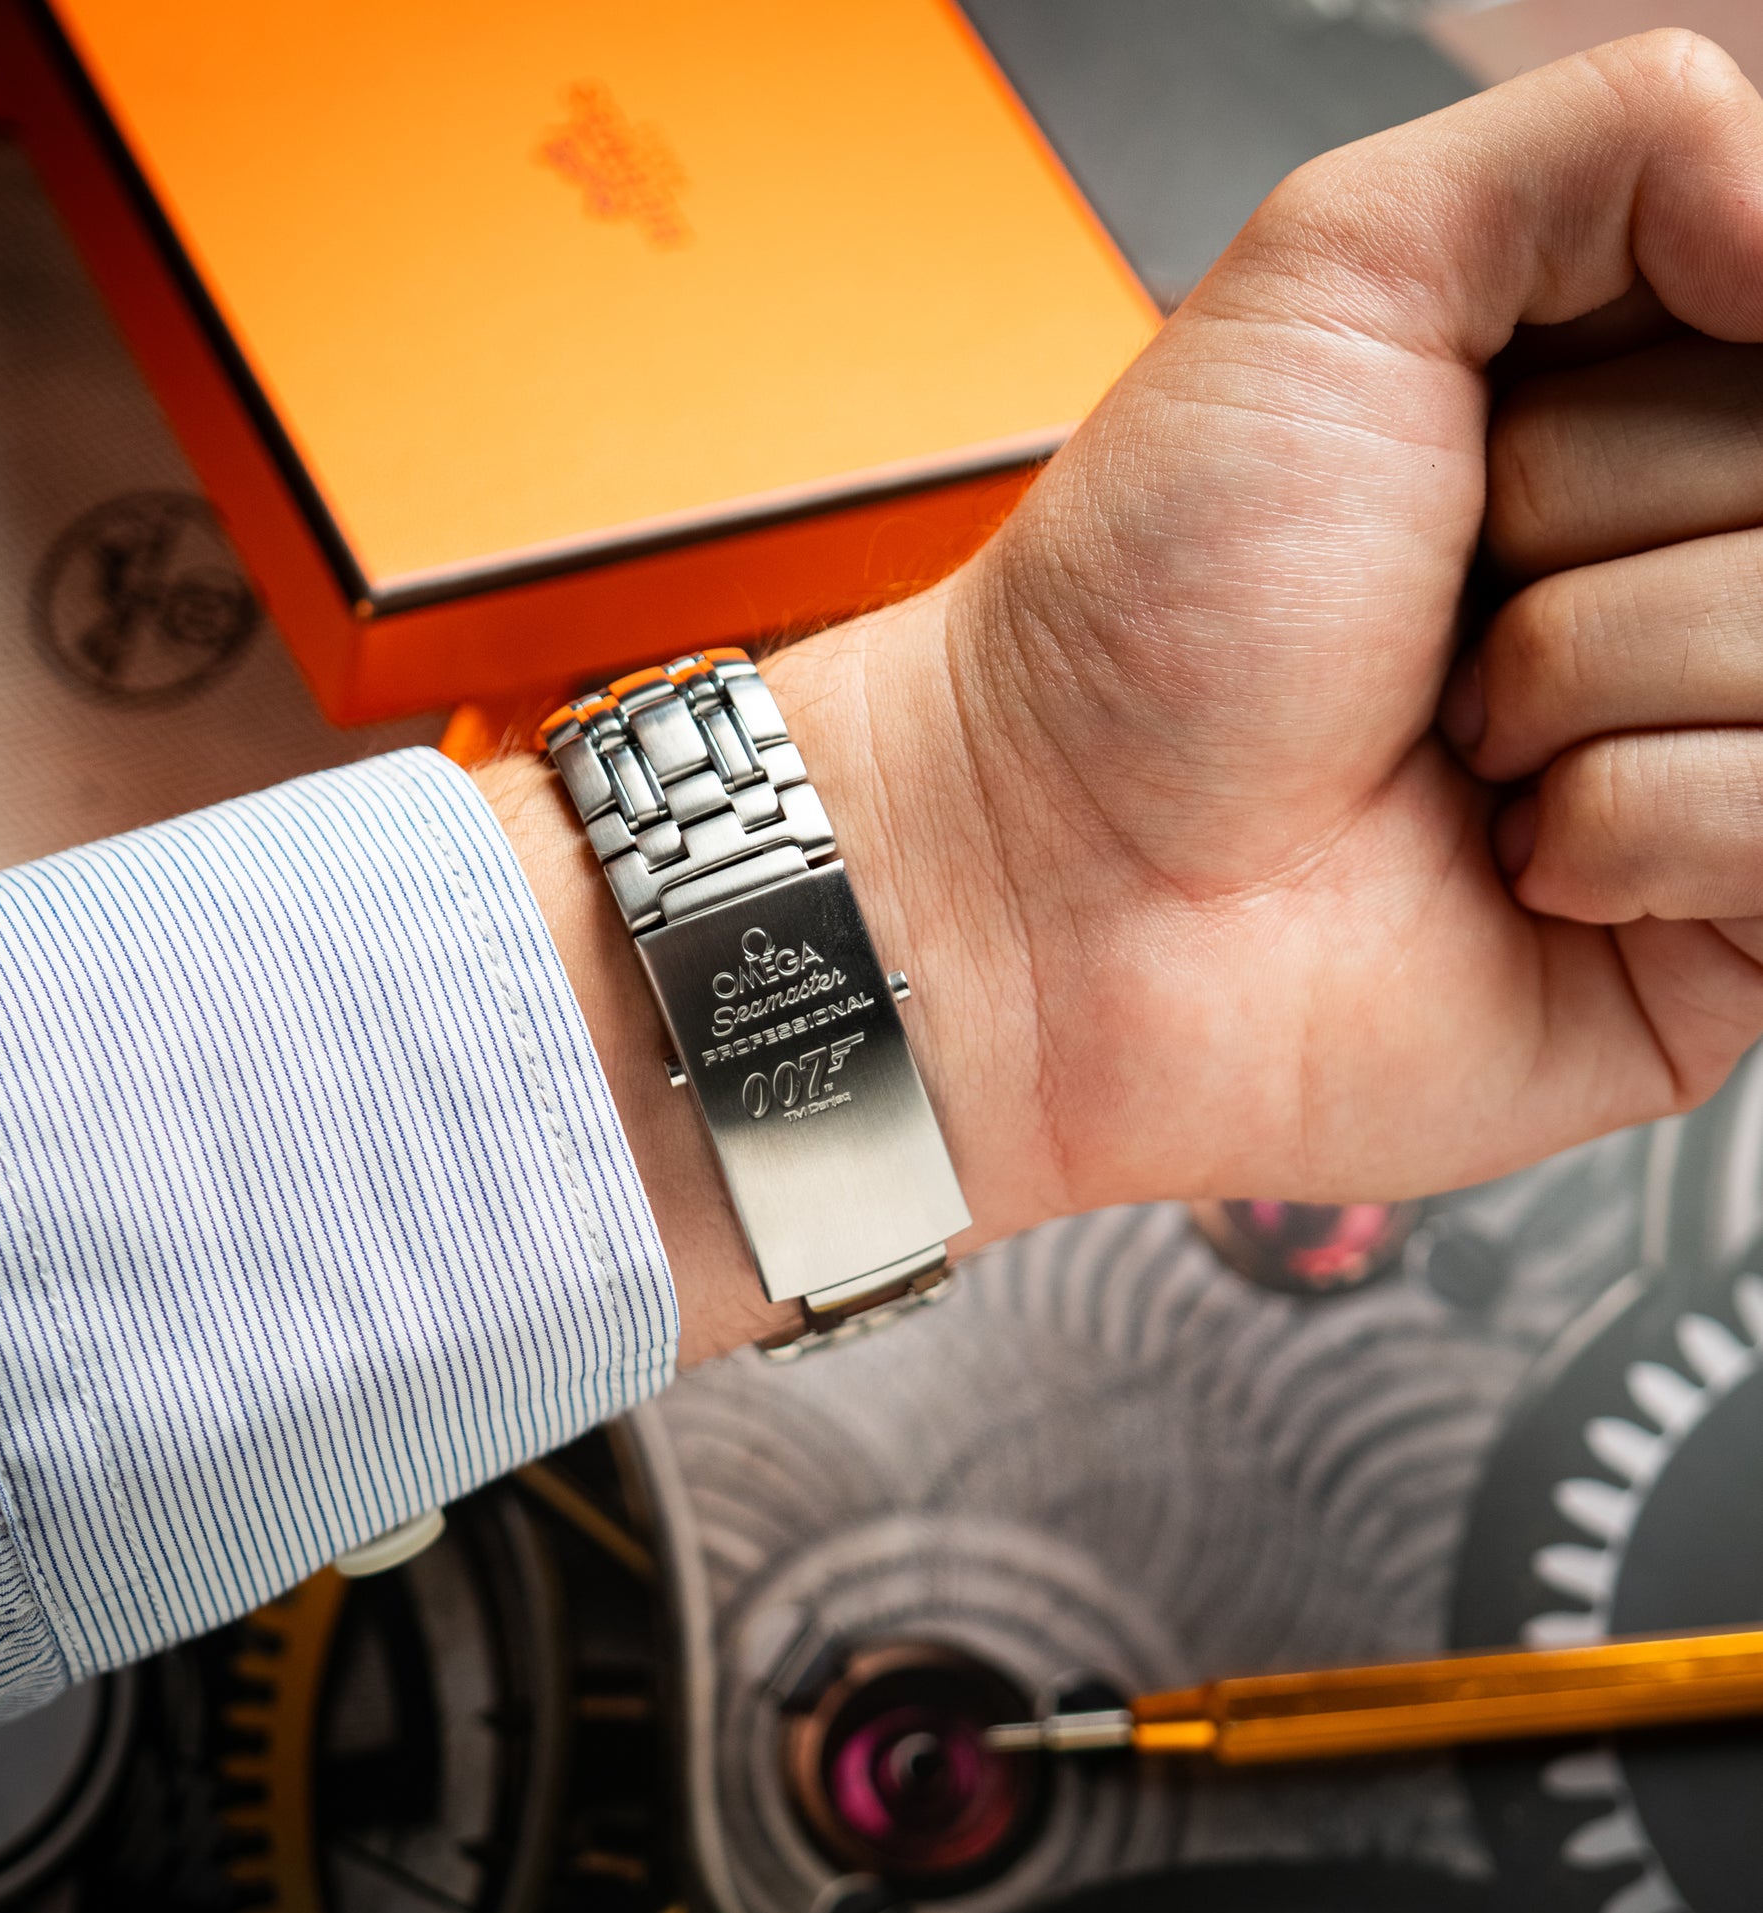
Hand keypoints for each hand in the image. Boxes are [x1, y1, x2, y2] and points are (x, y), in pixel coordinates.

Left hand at [487, 33, 1762, 1358]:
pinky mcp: (1714, 928)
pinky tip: (1492, 850)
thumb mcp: (1344, 264)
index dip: (1662, 373)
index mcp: (1624, 409)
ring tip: (1444, 732)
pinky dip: (1611, 826)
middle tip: (1437, 591)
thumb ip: (1617, 148)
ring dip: (1578, 674)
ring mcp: (1705, 750)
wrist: (1052, 867)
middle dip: (1583, 512)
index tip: (1506, 419)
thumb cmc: (1148, 606)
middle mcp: (1675, 572)